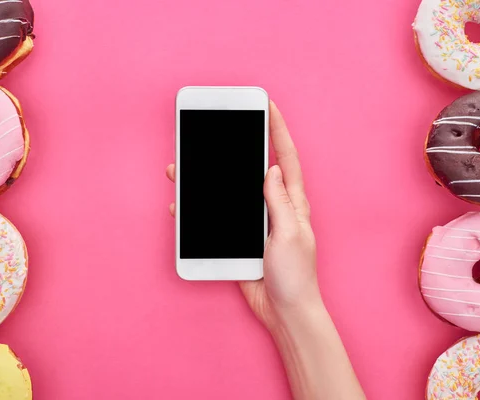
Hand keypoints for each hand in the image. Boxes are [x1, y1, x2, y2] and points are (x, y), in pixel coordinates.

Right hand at [166, 102, 320, 330]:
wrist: (284, 310)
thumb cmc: (295, 275)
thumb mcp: (289, 233)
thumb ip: (278, 201)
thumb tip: (270, 169)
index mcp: (293, 202)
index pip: (285, 158)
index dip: (278, 130)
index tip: (267, 106)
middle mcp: (275, 207)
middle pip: (253, 169)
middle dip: (237, 148)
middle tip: (217, 130)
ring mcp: (257, 221)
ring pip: (231, 192)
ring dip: (209, 180)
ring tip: (184, 169)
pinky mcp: (242, 237)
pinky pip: (221, 216)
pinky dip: (203, 209)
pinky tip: (186, 206)